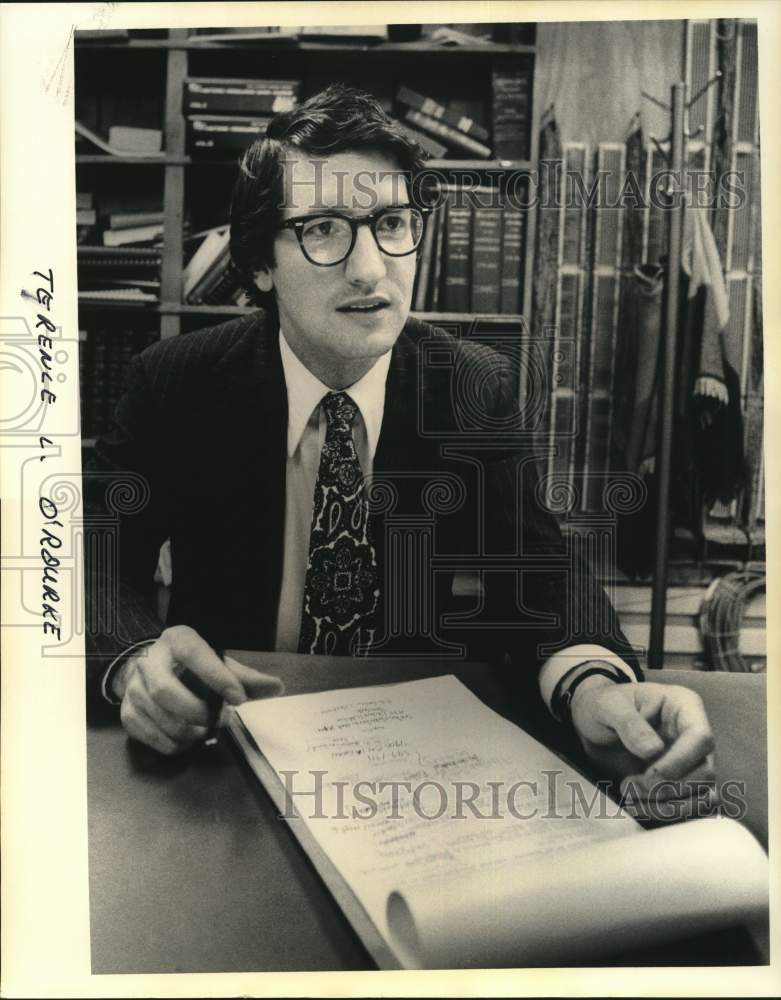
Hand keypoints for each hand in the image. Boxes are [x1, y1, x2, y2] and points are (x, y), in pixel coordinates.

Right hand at [115, 625, 283, 754]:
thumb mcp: (219, 663)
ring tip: (205, 729)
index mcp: (177, 640)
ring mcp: (133, 688)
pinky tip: (188, 739)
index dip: (217, 677)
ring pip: (157, 716)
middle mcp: (149, 661)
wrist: (150, 668)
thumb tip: (278, 687)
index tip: (239, 698)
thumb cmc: (192, 666)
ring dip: (187, 731)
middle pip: (164, 691)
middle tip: (219, 720)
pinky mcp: (126, 713)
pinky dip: (173, 744)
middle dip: (195, 711)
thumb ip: (246, 678)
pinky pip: (149, 735)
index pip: (194, 654)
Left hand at [570, 676, 715, 820]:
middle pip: (705, 772)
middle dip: (667, 788)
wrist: (594, 724)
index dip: (678, 762)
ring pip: (702, 796)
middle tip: (630, 786)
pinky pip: (690, 807)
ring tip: (631, 798)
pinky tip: (638, 807)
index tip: (648, 774)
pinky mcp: (683, 783)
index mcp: (683, 706)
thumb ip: (629, 723)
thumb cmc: (604, 705)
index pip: (701, 738)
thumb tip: (653, 751)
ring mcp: (692, 762)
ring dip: (667, 806)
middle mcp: (695, 735)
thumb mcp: (608, 705)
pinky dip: (666, 813)